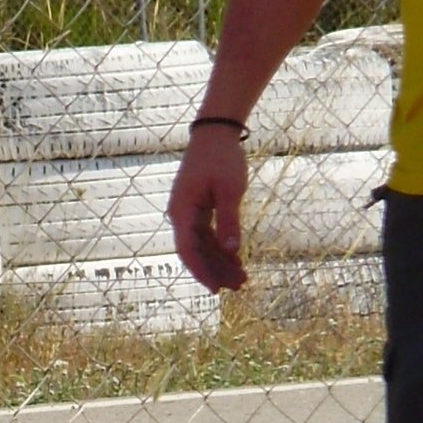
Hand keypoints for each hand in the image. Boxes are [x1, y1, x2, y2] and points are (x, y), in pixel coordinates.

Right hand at [170, 122, 249, 291]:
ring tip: (241, 278)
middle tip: (239, 286)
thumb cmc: (222, 158)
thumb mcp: (231, 189)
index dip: (202, 271)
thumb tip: (231, 250)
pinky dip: (220, 248)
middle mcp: (181, 215)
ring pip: (202, 246)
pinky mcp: (198, 210)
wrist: (215, 134)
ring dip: (220, 262)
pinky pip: (207, 236)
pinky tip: (236, 260)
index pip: (188, 250)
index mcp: (183, 210)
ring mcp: (188, 213)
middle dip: (216, 271)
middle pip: (196, 252)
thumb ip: (230, 220)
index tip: (217, 288)